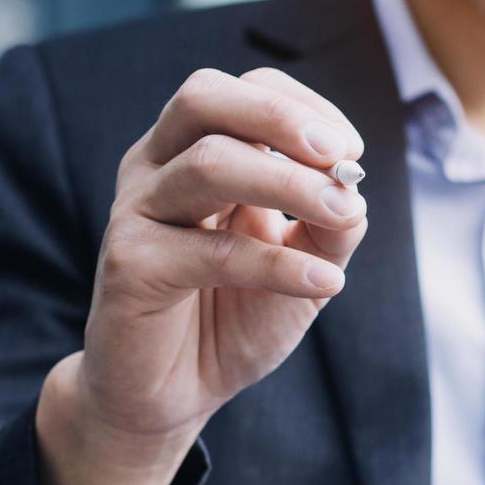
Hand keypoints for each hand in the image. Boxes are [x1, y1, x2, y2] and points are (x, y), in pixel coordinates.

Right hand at [35, 67, 367, 484]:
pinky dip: (277, 263)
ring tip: (345, 214)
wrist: (173, 393)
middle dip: (280, 118)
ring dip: (289, 184)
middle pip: (204, 99)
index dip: (302, 108)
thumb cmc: (233, 316)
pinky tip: (326, 282)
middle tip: (339, 156)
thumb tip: (354, 192)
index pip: (243, 92)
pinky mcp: (130, 265)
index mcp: (194, 152)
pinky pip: (209, 252)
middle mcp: (157, 168)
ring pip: (206, 165)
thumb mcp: (301, 263)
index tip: (352, 152)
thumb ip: (328, 224)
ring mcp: (137, 212)